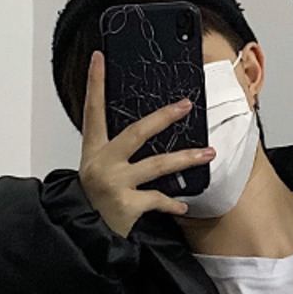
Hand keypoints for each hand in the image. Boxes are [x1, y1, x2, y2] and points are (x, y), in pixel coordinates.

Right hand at [78, 50, 216, 237]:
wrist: (84, 235)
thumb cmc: (94, 201)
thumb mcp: (96, 170)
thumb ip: (115, 153)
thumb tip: (144, 133)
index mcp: (93, 150)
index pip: (93, 110)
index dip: (95, 83)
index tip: (99, 58)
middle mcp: (103, 163)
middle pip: (136, 132)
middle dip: (163, 117)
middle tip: (185, 105)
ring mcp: (115, 183)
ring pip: (157, 165)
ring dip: (186, 158)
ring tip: (208, 153)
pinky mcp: (127, 204)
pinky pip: (158, 199)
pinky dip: (172, 204)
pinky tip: (183, 206)